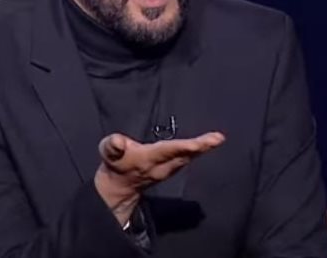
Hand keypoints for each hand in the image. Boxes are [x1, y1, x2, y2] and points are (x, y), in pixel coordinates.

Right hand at [93, 132, 224, 224]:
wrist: (119, 187)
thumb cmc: (114, 163)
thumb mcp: (108, 152)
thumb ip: (112, 146)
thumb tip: (117, 141)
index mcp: (147, 159)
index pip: (167, 151)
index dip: (182, 147)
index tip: (197, 144)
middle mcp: (161, 166)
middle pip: (183, 155)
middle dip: (201, 147)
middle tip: (218, 138)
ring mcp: (167, 170)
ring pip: (187, 158)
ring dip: (202, 149)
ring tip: (216, 139)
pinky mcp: (171, 169)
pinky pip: (186, 159)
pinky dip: (197, 151)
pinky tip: (206, 144)